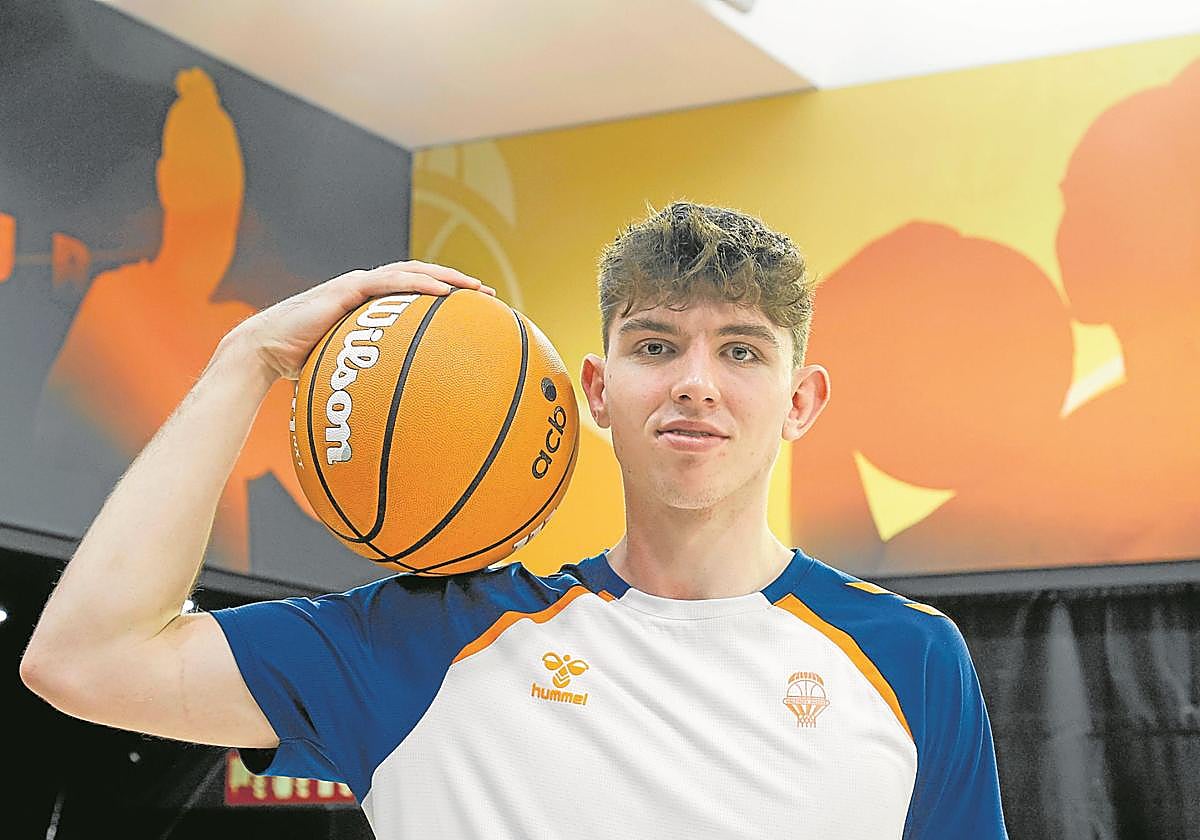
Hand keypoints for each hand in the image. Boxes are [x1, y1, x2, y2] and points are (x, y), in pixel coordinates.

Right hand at [227, 261, 494, 380]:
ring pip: (410, 272)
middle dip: (455, 281)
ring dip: (445, 277)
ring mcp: (356, 286)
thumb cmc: (302, 367)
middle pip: (420, 277)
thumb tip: (397, 419)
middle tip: (486, 294)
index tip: (475, 308)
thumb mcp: (345, 373)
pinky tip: (443, 294)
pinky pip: (389, 284)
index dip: (444, 295)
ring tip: (474, 288)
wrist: (264, 353)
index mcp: (368, 307)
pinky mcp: (345, 289)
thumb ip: (372, 381)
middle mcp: (366, 291)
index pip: (413, 293)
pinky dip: (418, 285)